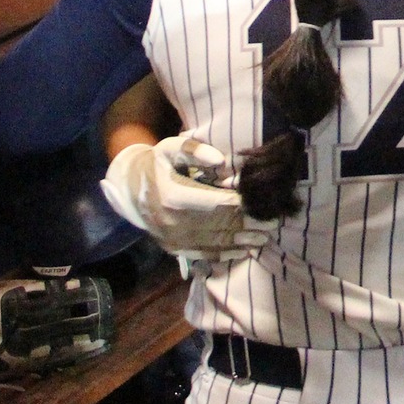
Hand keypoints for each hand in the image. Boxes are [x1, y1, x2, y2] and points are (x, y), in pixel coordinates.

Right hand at [101, 135, 275, 258]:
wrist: (131, 190)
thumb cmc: (157, 165)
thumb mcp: (171, 148)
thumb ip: (195, 150)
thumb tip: (221, 162)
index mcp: (174, 196)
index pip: (218, 204)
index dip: (244, 206)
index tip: (265, 205)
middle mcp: (173, 222)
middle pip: (220, 226)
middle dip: (248, 226)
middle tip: (272, 224)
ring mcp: (172, 239)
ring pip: (214, 243)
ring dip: (241, 243)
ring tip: (263, 239)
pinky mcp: (174, 249)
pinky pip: (203, 254)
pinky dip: (225, 254)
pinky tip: (243, 251)